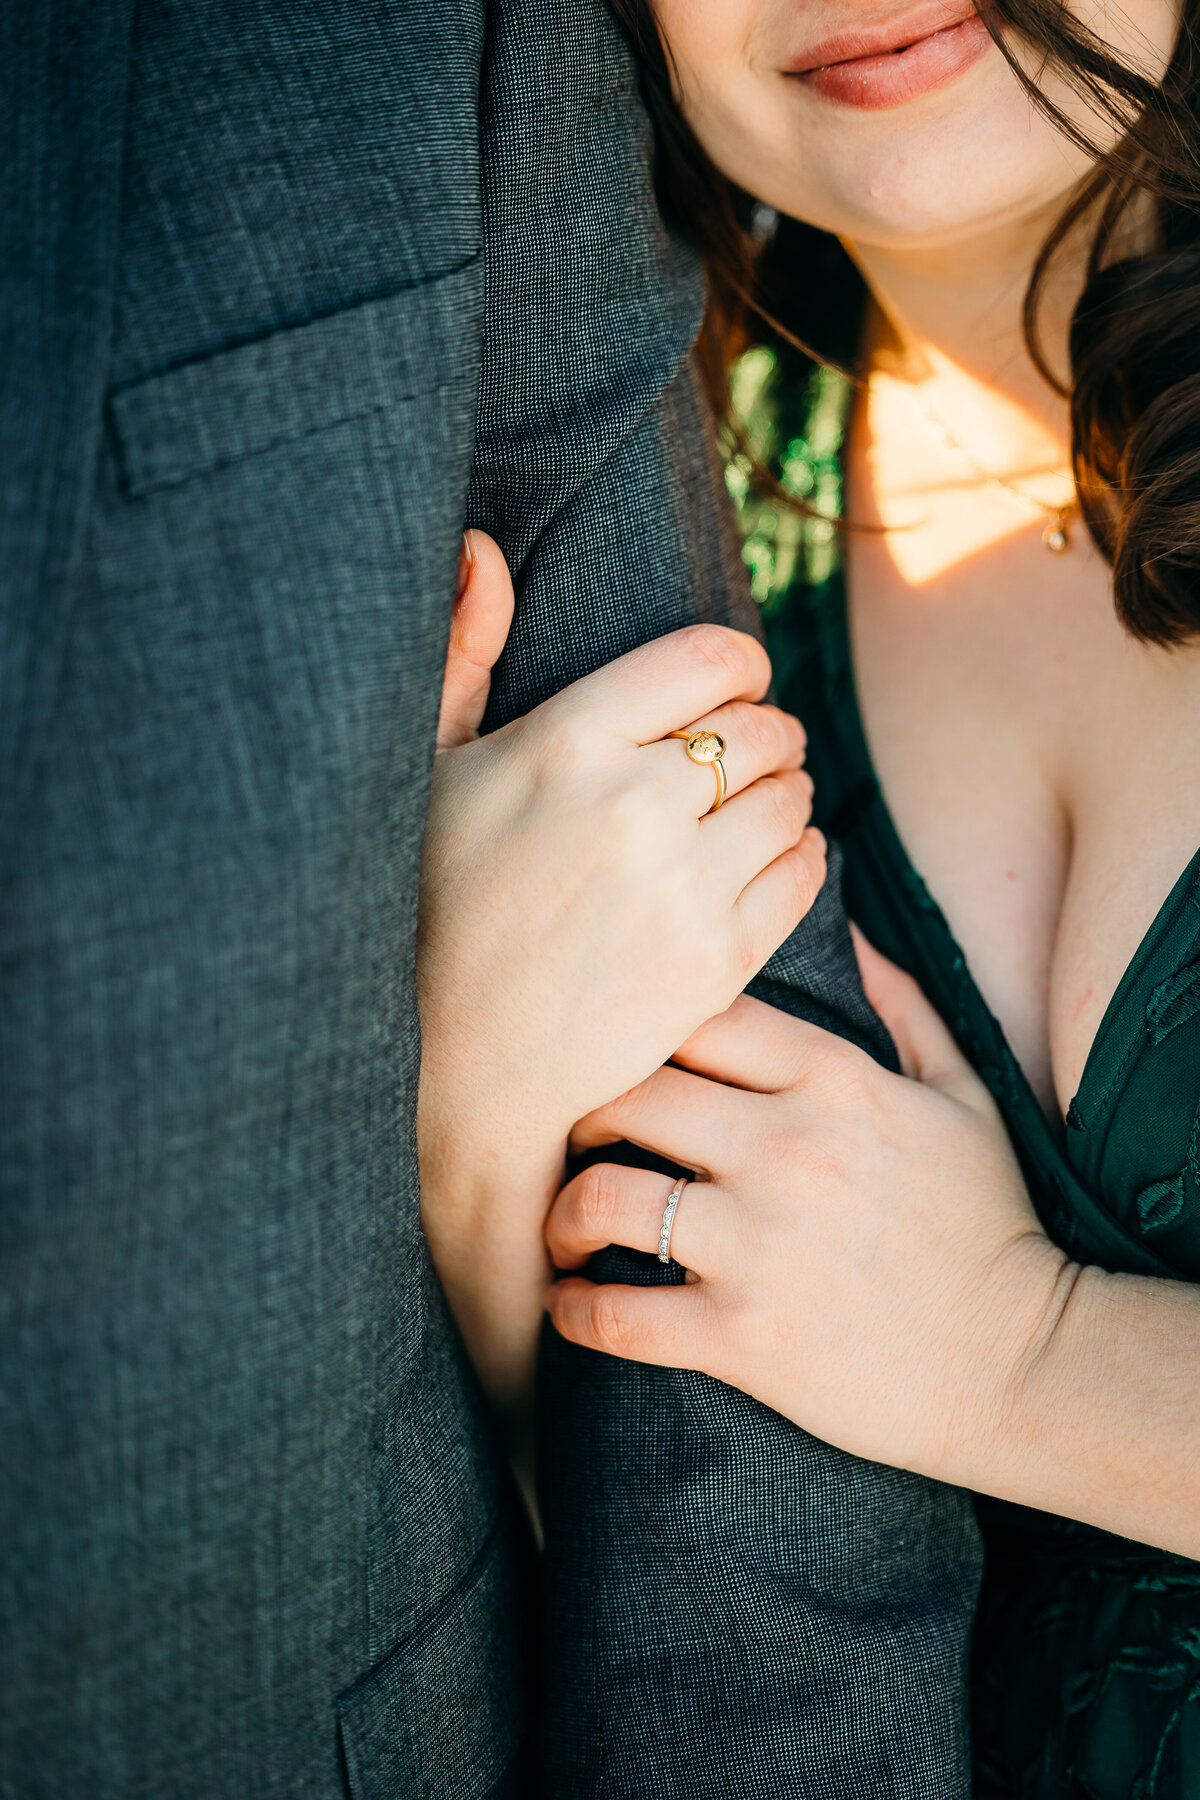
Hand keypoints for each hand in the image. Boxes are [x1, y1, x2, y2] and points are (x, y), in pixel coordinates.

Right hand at [418, 531, 825, 1420]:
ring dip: (783, 797)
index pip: (715, 658)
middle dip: (764, 735)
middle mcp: (633, 804)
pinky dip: (798, 858)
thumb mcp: (433, 771)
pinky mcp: (719, 959)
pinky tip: (759, 866)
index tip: (725, 692)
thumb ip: (464, 653)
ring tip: (745, 816)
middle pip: (766, 727)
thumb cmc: (436, 903)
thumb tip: (482, 547)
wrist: (461, 1064)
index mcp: (567, 740)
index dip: (737, 669)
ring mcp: (682, 887)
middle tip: (740, 760)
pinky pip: (805, 873)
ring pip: (794, 798)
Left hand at [546, 930, 1074, 1486]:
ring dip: (563, 1213)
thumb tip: (852, 928)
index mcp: (834, 1083)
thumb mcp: (964, 1096)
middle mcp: (787, 1149)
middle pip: (629, 1096)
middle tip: (574, 1139)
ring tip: (566, 1227)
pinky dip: (573, 1310)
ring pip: (605, 1198)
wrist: (1025, 1365)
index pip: (694, 1019)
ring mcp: (760, 1244)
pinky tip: (568, 1305)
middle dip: (583, 1114)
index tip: (622, 1061)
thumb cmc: (989, 1224)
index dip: (639, 1033)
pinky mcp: (743, 1337)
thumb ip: (903, 1004)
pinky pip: (616, 1313)